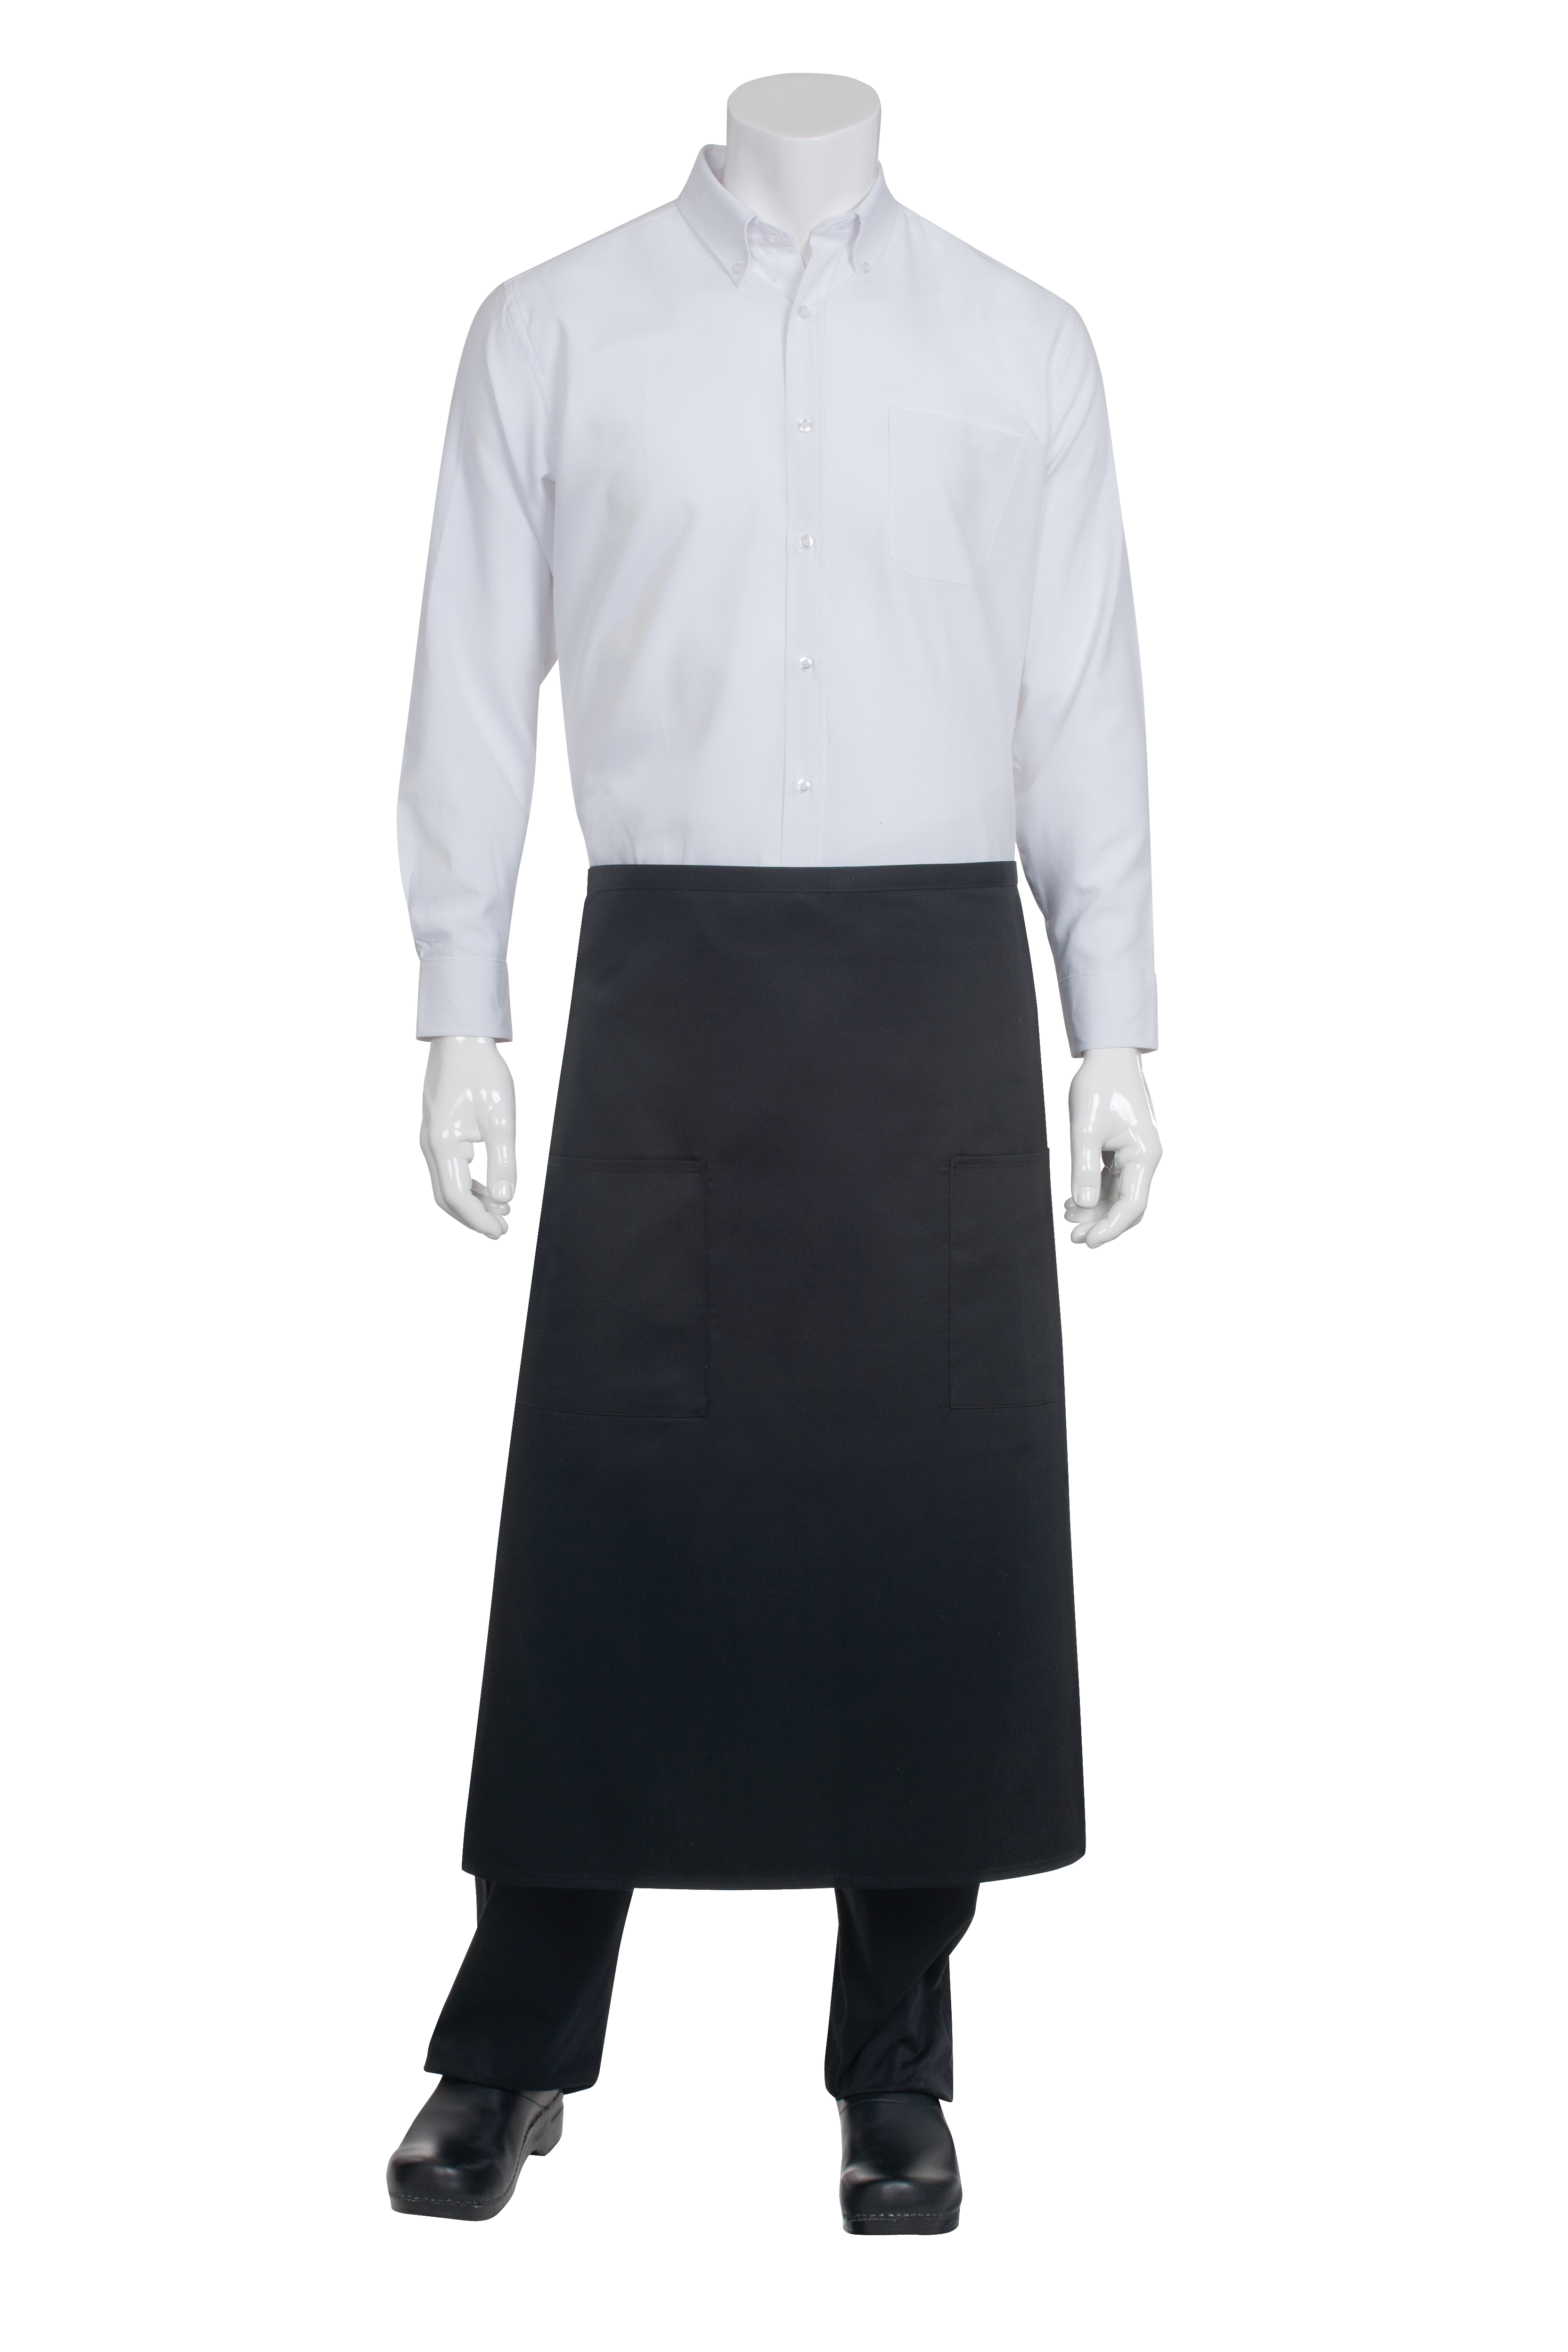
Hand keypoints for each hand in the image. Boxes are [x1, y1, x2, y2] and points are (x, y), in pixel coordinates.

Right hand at [420, 1037, 516, 1238]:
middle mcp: (430, 1146)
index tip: (501, 1232)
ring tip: (501, 1212)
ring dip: (472, 1202)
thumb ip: (504, 1162)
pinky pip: (449, 1168)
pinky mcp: (438, 1132)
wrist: (461, 1040)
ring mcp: (431, 1139)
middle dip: (473, 1217)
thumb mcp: (501, 1120)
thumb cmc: (483, 1075)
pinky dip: (468, 1184)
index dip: (479, 1220)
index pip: (458, 1197)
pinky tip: (489, 1189)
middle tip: (502, 1231)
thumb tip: (504, 1199)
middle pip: (447, 1197)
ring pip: (447, 1184)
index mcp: (443, 1145)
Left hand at [1062, 1047, 1161, 1248]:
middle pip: (1128, 1205)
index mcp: (1144, 1156)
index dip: (1111, 1228)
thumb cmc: (1098, 1086)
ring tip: (1067, 1215)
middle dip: (1102, 1223)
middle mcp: (1145, 1158)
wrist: (1108, 1056)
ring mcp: (1136, 1154)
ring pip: (1119, 1194)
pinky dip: (1095, 1192)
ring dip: (1096, 1209)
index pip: (1132, 1205)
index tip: (1088, 1242)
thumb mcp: (1085, 1128)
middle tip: (1073, 1237)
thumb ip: (1083, 1168)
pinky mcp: (1125, 1149)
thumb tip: (1083, 1204)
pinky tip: (1073, 1200)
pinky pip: (1114, 1180)